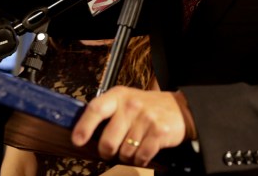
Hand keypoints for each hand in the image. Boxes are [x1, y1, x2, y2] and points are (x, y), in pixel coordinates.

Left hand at [71, 87, 191, 166]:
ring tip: (133, 146)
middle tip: (109, 151)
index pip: (96, 109)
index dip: (84, 127)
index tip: (77, 141)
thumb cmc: (146, 107)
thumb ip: (106, 113)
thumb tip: (81, 134)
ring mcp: (146, 118)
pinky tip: (143, 152)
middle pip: (108, 141)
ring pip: (124, 153)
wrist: (179, 108)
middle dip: (107, 152)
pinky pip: (141, 157)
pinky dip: (140, 160)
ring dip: (126, 156)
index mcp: (118, 96)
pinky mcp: (159, 132)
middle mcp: (131, 106)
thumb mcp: (125, 101)